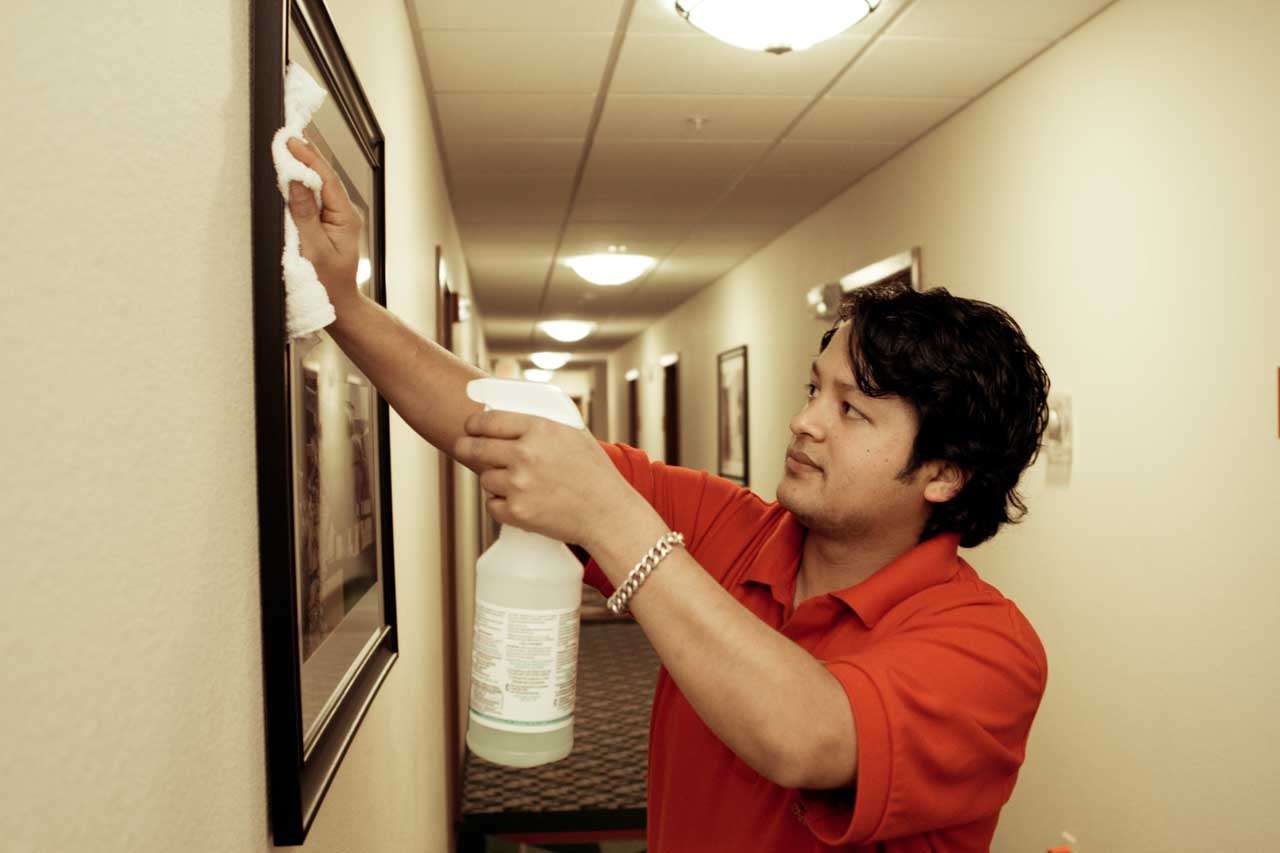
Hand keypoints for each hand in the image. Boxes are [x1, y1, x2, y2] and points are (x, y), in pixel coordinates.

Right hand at [285, 137, 362, 309]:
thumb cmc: (327, 283)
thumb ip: (304, 214)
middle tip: (283, 136)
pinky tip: (288, 174)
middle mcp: (343, 212)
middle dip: (304, 156)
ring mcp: (335, 217)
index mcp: (346, 217)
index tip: (289, 141)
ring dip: (301, 167)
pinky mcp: (325, 222)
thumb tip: (295, 181)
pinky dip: (299, 184)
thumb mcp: (313, 249)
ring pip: (317, 186)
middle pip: (323, 177)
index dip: (308, 157)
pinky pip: (312, 197)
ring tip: (284, 147)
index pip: (326, 179)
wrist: (338, 304)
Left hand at [453, 411, 647, 549]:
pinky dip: (502, 505)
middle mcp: (526, 454)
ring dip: (494, 480)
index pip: (488, 421)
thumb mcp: (572, 433)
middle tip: (464, 448)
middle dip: (466, 447)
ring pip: (485, 478)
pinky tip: (521, 502)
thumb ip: (540, 423)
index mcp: (539, 429)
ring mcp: (519, 484)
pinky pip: (492, 505)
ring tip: (517, 483)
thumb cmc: (593, 471)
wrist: (607, 512)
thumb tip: (507, 415)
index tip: (470, 427)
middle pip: (474, 448)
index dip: (473, 424)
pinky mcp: (517, 511)